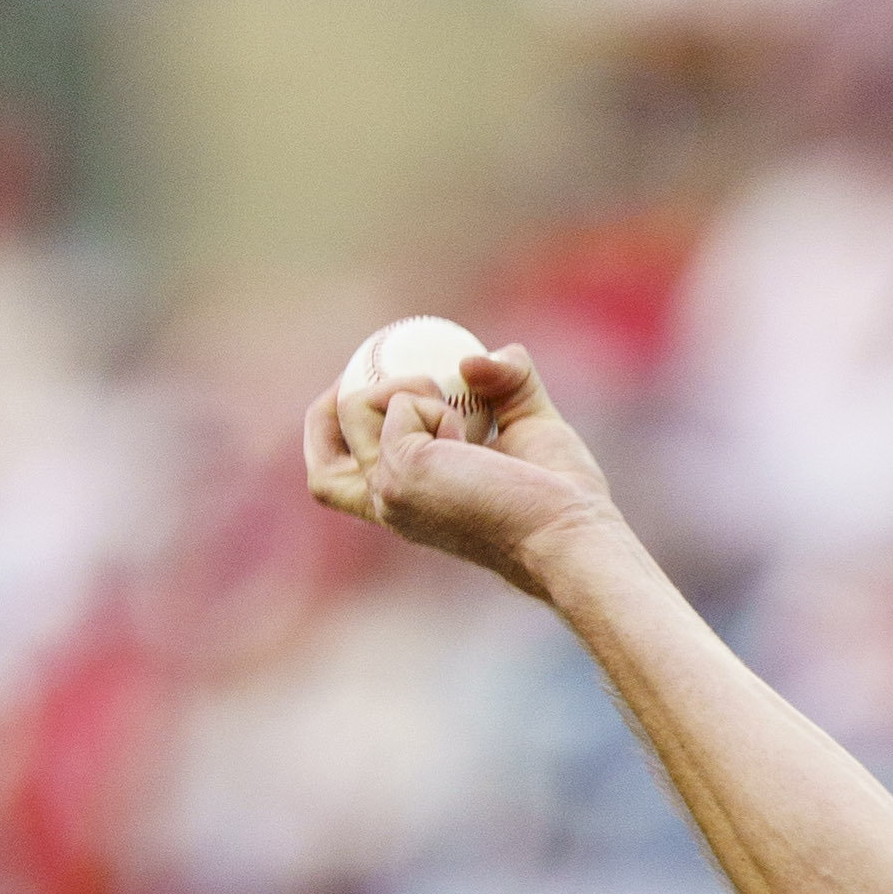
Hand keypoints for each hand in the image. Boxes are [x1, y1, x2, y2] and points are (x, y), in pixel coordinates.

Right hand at [303, 343, 618, 601]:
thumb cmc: (562, 497)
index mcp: (409, 507)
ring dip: (404, 387)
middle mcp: (388, 509)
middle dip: (329, 409)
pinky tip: (467, 432)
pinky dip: (430, 400)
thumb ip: (507, 382)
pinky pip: (397, 404)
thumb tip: (476, 361)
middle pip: (320, 469)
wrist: (573, 532)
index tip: (364, 388)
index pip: (336, 483)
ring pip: (352, 410)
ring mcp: (387, 492)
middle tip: (379, 374)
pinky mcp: (398, 472)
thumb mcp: (529, 424)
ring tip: (459, 412)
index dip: (332, 434)